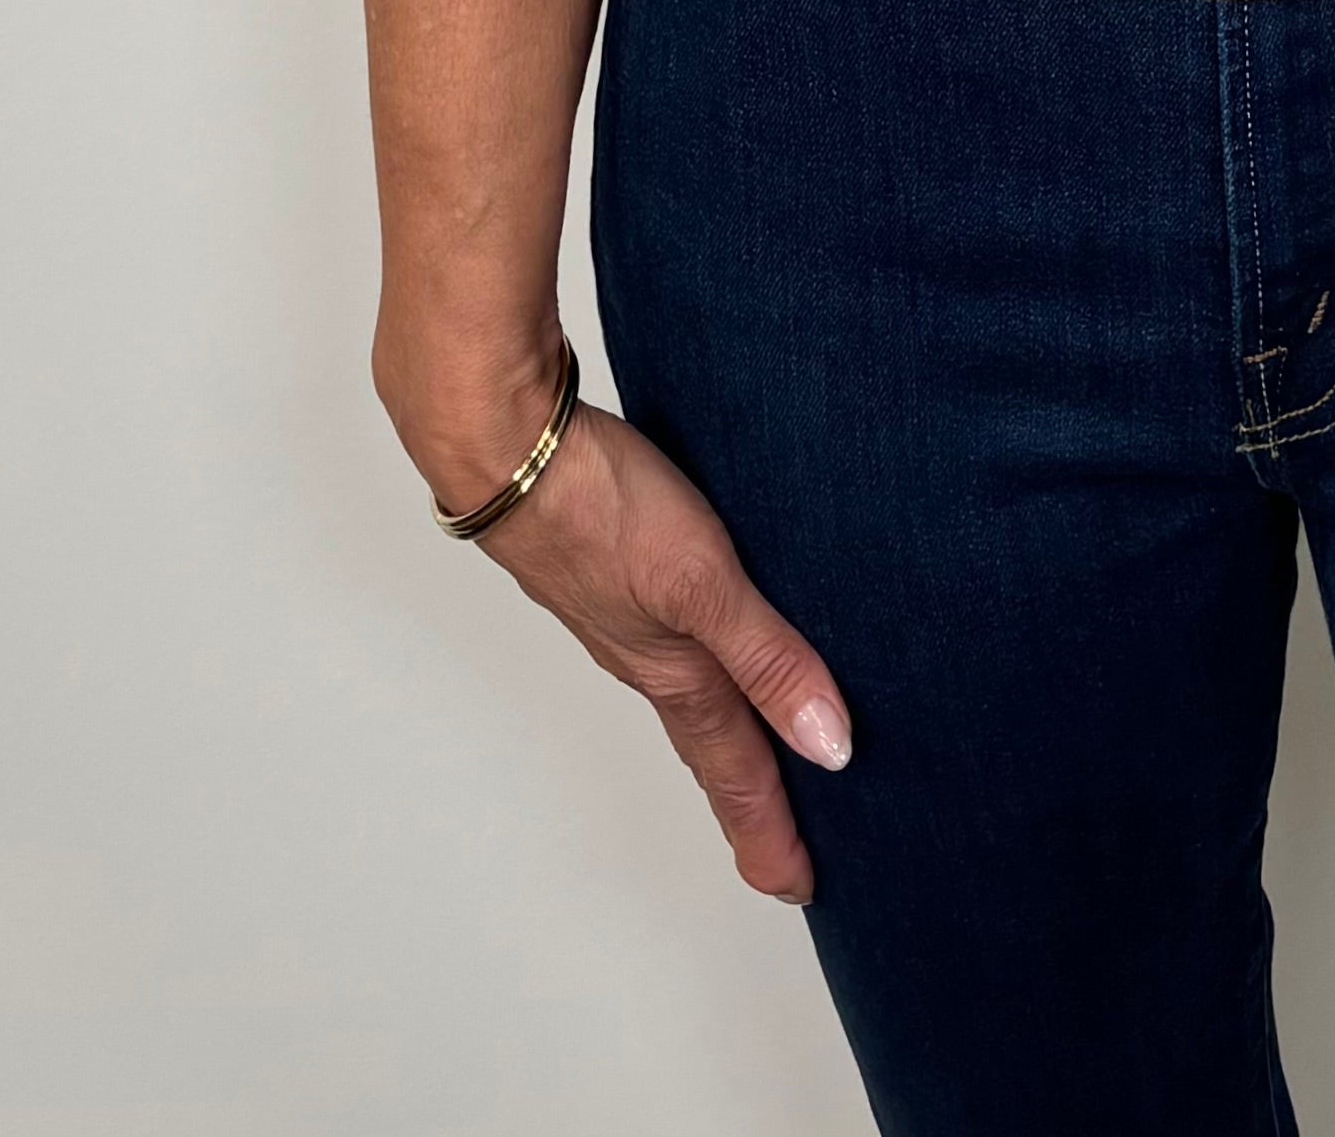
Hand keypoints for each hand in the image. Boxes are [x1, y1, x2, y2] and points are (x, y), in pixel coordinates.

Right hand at [465, 395, 853, 901]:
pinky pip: (668, 634)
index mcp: (674, 673)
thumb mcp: (703, 583)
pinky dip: (699, 657)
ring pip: (687, 690)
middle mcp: (647, 655)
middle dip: (748, 799)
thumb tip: (827, 746)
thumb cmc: (598, 509)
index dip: (771, 830)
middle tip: (779, 849)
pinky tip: (704, 633)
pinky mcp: (611, 563)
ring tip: (751, 753)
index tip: (795, 887)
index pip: (737, 771)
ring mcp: (622, 612)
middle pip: (711, 744)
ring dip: (724, 730)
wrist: (507, 448)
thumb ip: (766, 658)